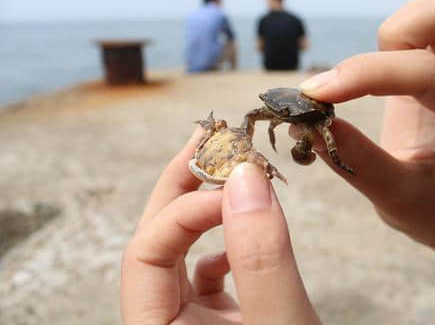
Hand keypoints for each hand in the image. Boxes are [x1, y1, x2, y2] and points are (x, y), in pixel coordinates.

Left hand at [121, 128, 319, 323]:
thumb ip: (261, 258)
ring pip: (178, 251)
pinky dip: (226, 242)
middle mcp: (165, 322)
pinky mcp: (216, 320)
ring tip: (233, 173)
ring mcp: (189, 321)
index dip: (187, 210)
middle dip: (184, 185)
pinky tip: (250, 235)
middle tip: (211, 138)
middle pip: (154, 241)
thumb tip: (244, 176)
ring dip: (205, 208)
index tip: (239, 185)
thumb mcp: (279, 322)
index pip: (146, 251)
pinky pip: (203, 270)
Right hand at [295, 0, 434, 246]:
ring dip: (387, 37)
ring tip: (363, 83)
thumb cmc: (428, 208)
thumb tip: (305, 121)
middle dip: (396, 31)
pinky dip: (384, 41)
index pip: (428, 74)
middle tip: (356, 79)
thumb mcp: (394, 198)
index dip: (367, 75)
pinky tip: (370, 77)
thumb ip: (356, 160)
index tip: (315, 95)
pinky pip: (416, 23)